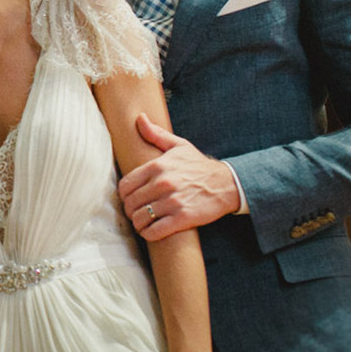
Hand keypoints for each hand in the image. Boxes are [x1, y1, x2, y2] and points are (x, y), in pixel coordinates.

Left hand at [118, 113, 239, 240]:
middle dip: (130, 210)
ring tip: (143, 222)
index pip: (125, 186)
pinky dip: (148, 234)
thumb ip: (155, 134)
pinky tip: (151, 231)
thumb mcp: (178, 146)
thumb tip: (139, 117)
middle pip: (130, 204)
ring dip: (138, 223)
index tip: (130, 198)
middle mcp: (163, 183)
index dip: (124, 195)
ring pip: (140, 218)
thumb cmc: (198, 166)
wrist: (227, 184)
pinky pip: (154, 231)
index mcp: (157, 166)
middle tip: (136, 212)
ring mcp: (172, 201)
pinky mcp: (182, 218)